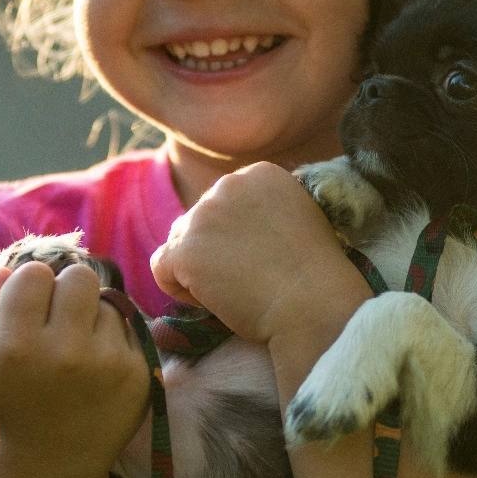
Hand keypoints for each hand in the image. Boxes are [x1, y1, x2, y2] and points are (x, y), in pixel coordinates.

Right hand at [0, 262, 149, 477]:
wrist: (54, 463)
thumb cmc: (12, 405)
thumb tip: (5, 270)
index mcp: (17, 349)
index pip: (34, 274)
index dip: (30, 287)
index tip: (29, 309)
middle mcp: (65, 354)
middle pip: (79, 276)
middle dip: (67, 291)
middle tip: (59, 319)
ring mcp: (108, 363)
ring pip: (106, 301)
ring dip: (91, 316)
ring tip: (77, 350)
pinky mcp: (139, 372)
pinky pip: (128, 326)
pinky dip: (113, 338)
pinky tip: (98, 366)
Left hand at [151, 162, 369, 345]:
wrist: (314, 305)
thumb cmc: (315, 275)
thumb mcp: (298, 219)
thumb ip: (262, 210)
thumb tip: (231, 227)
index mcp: (259, 173)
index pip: (224, 203)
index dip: (237, 238)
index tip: (265, 259)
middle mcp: (228, 184)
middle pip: (199, 221)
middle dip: (216, 252)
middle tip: (249, 279)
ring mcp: (203, 216)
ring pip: (179, 244)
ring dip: (198, 270)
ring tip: (234, 291)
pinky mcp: (185, 250)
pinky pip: (161, 268)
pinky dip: (180, 290)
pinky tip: (212, 301)